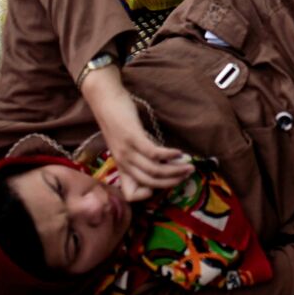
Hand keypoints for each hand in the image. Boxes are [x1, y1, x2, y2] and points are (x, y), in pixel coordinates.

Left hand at [81, 64, 192, 200]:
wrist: (104, 100)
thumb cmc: (118, 120)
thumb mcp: (126, 143)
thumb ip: (139, 154)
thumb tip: (162, 161)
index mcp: (121, 166)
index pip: (130, 194)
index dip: (148, 193)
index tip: (163, 182)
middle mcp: (123, 162)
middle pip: (150, 182)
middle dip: (172, 182)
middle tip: (188, 175)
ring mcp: (127, 150)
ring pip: (154, 170)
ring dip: (175, 171)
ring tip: (189, 167)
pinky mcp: (133, 137)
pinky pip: (153, 153)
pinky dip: (169, 155)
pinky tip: (179, 153)